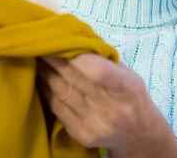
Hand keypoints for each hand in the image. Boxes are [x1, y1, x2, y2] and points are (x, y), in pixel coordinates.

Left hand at [38, 54, 176, 157]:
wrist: (138, 134)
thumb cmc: (133, 97)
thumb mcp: (130, 75)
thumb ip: (106, 61)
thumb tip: (78, 42)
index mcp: (128, 88)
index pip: (98, 72)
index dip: (77, 58)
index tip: (61, 43)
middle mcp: (111, 108)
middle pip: (75, 80)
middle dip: (54, 60)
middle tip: (40, 44)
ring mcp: (95, 123)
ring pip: (62, 93)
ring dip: (46, 74)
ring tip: (37, 58)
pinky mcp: (81, 134)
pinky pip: (58, 108)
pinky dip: (47, 91)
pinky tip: (42, 80)